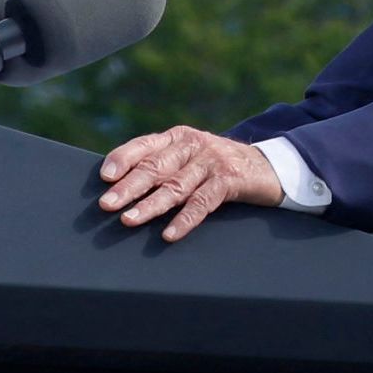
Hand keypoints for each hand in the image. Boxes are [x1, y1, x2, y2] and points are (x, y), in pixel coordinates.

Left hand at [96, 127, 281, 242]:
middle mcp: (194, 145)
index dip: (123, 158)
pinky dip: (185, 219)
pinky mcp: (230, 180)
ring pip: (176, 186)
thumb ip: (161, 165)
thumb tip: (116, 188)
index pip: (144, 145)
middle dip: (129, 187)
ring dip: (150, 205)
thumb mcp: (189, 158)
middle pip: (156, 166)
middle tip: (107, 205)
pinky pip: (203, 202)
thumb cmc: (216, 167)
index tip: (104, 176)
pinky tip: (169, 234)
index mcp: (178, 138)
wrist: (268, 166)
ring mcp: (213, 161)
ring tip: (129, 220)